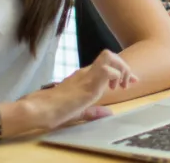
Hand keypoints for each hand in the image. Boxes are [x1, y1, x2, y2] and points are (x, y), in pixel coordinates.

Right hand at [17, 50, 136, 128]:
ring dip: (122, 68)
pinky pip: (107, 71)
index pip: (106, 65)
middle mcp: (85, 72)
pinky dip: (116, 77)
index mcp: (83, 77)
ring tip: (121, 86)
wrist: (39, 109)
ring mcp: (86, 76)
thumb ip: (93, 111)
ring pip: (110, 57)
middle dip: (124, 66)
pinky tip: (113, 90)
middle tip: (128, 84)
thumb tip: (109, 113)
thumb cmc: (53, 111)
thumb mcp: (78, 111)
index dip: (121, 70)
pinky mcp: (87, 84)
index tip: (130, 81)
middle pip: (109, 55)